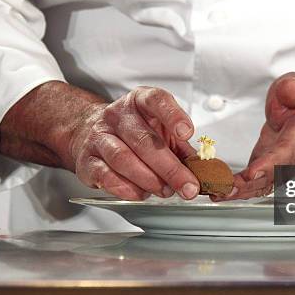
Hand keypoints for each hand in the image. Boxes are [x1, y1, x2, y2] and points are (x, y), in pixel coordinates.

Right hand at [69, 87, 198, 200]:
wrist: (91, 131)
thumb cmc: (135, 131)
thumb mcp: (163, 131)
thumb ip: (184, 150)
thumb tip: (207, 174)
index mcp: (140, 101)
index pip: (156, 101)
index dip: (173, 116)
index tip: (186, 133)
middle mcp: (118, 115)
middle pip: (144, 140)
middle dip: (170, 168)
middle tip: (187, 186)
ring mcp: (100, 136)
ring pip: (123, 158)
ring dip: (149, 179)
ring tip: (166, 191)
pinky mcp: (87, 159)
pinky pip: (105, 175)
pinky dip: (126, 188)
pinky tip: (140, 193)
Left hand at [214, 72, 294, 200]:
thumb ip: (292, 88)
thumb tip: (288, 91)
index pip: (285, 152)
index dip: (268, 165)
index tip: (252, 173)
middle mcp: (291, 158)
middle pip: (270, 176)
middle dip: (246, 185)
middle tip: (223, 189)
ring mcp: (279, 169)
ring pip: (259, 185)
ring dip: (237, 192)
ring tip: (214, 193)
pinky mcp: (266, 173)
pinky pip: (251, 185)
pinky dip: (234, 190)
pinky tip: (215, 191)